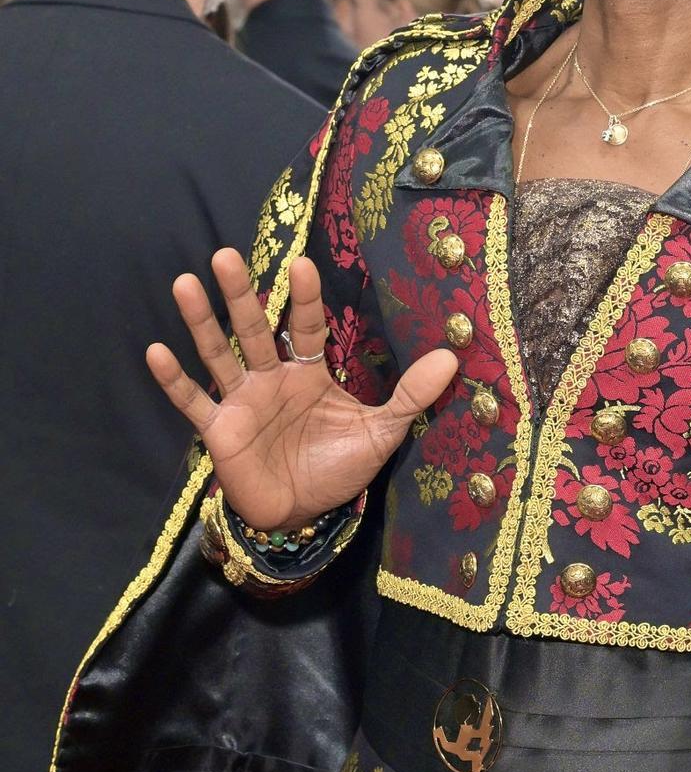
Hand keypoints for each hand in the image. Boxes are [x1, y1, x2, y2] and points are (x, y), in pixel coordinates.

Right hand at [147, 248, 456, 533]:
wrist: (303, 517)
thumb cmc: (336, 467)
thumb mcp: (381, 432)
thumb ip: (411, 395)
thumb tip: (453, 357)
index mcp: (309, 372)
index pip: (307, 326)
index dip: (304, 298)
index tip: (301, 265)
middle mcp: (271, 377)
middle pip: (254, 328)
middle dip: (241, 293)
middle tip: (227, 255)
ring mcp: (241, 401)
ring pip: (219, 354)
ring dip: (201, 322)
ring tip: (185, 283)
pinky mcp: (219, 432)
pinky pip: (193, 402)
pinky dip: (174, 380)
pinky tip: (155, 351)